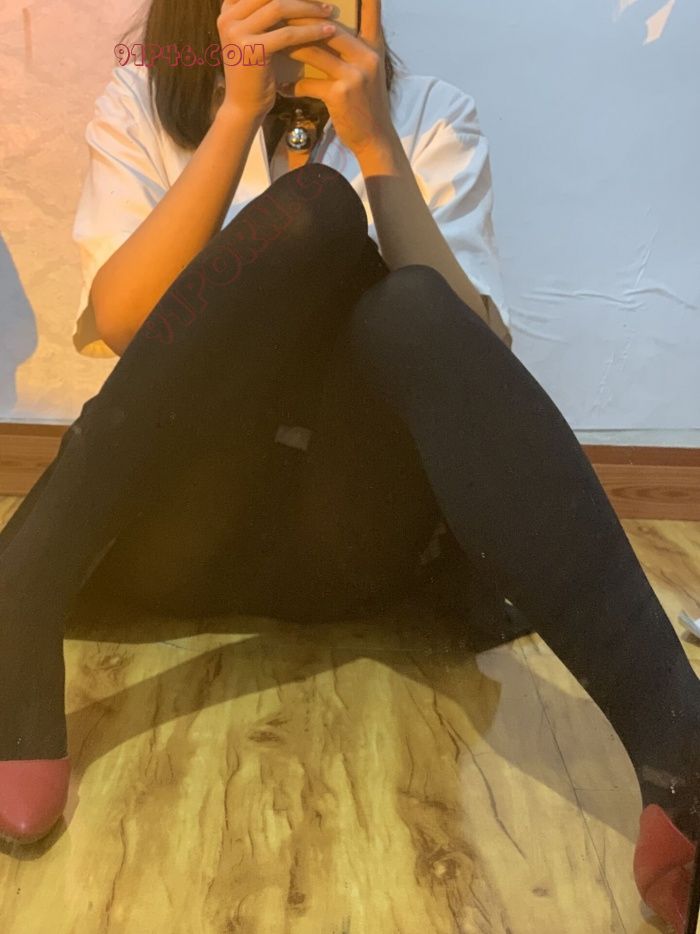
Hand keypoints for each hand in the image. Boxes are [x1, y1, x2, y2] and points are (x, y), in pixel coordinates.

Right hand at [216, 0, 336, 121]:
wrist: (244, 107)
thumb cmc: (254, 73)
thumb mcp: (253, 37)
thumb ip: (261, 15)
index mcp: (227, 11)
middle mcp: (228, 18)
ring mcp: (237, 33)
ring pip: (279, 8)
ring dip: (308, 8)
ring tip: (329, 12)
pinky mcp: (252, 50)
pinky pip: (287, 34)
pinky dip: (311, 32)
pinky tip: (328, 32)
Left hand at [278, 0, 396, 158]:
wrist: (374, 138)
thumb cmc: (366, 104)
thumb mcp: (369, 71)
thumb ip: (355, 49)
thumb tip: (330, 28)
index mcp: (374, 47)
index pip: (370, 11)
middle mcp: (367, 56)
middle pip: (328, 28)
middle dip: (301, 20)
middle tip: (279, 15)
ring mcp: (354, 75)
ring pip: (315, 52)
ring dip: (291, 49)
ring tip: (273, 46)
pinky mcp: (340, 94)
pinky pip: (309, 84)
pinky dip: (293, 86)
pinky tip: (282, 88)